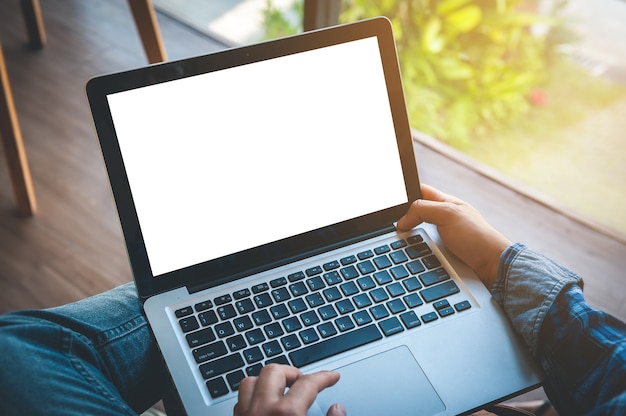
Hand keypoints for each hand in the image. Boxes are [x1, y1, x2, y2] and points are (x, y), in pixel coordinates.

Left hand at [234, 364, 344, 415]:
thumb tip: (337, 409)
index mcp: (286, 414)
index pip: (308, 383)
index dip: (324, 377)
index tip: (332, 376)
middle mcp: (261, 410)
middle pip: (274, 371)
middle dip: (292, 373)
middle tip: (305, 382)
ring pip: (250, 382)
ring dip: (267, 381)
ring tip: (282, 389)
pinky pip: (241, 402)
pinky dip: (253, 397)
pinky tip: (264, 405)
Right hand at [396, 184, 510, 288]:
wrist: (491, 267)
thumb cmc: (477, 237)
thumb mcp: (448, 214)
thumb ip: (423, 210)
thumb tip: (401, 220)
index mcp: (445, 203)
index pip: (419, 191)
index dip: (405, 193)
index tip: (390, 200)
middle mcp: (442, 218)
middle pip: (414, 215)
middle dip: (403, 220)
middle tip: (394, 226)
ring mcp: (441, 237)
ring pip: (415, 235)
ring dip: (409, 240)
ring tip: (401, 242)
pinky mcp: (441, 254)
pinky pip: (421, 251)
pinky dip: (415, 253)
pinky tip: (412, 256)